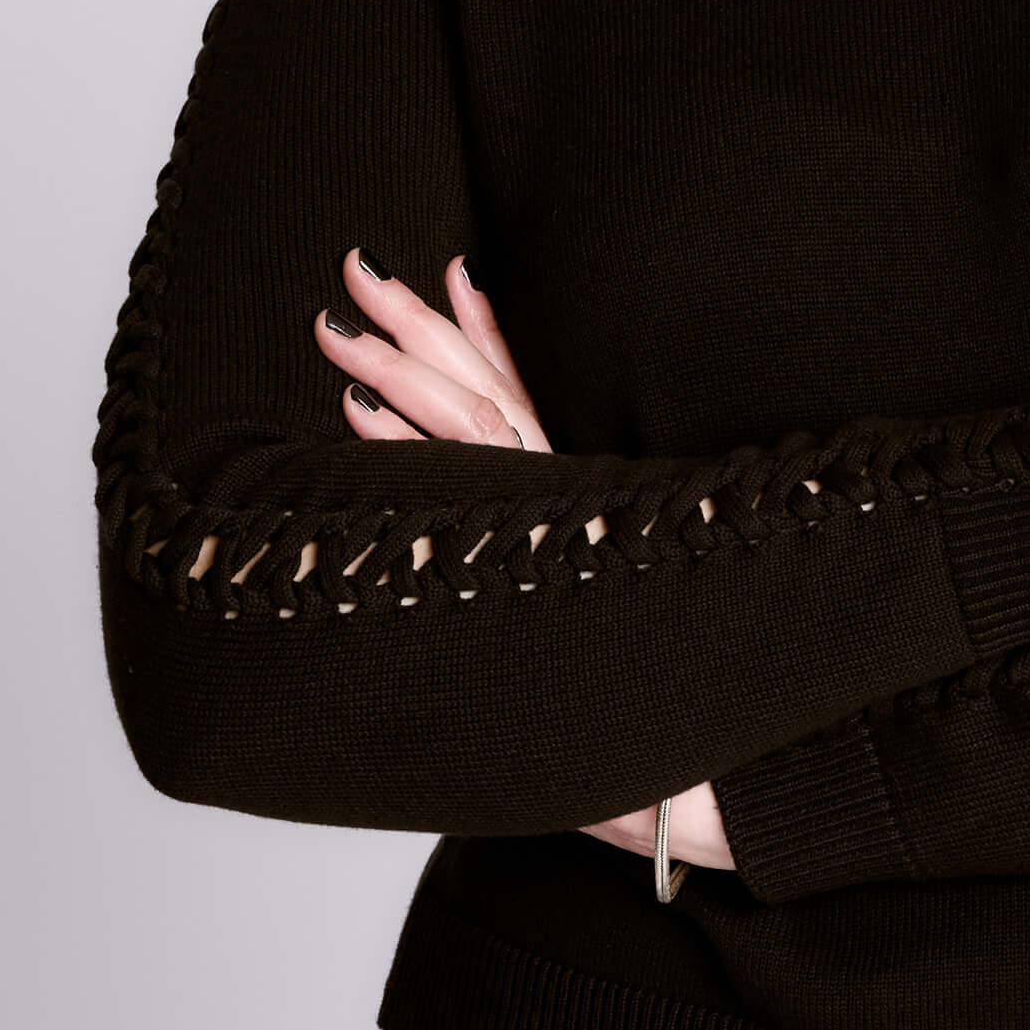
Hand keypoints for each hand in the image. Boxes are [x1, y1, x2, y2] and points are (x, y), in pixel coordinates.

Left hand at [315, 250, 734, 870]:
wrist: (695, 765)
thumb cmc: (641, 697)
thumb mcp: (590, 601)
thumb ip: (568, 555)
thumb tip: (538, 559)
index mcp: (572, 493)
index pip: (518, 392)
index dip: (482, 330)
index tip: (448, 269)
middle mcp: (558, 496)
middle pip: (478, 386)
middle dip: (414, 324)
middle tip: (355, 264)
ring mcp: (539, 526)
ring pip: (464, 423)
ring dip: (395, 369)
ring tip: (335, 327)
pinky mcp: (521, 564)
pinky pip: (457, 491)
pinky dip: (406, 446)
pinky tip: (355, 414)